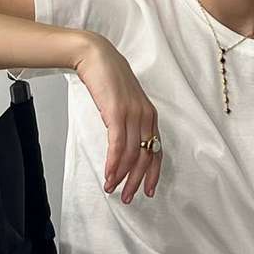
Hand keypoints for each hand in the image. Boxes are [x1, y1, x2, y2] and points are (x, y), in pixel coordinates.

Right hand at [74, 33, 161, 203]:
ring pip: (132, 154)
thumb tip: (123, 145)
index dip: (153, 173)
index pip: (156, 150)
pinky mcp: (117, 112)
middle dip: (137, 180)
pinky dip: (114, 163)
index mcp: (149, 115)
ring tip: (112, 189)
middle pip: (146, 156)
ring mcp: (133, 114)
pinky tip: (109, 174)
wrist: (96, 56)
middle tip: (128, 197)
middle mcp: (146, 116)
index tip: (148, 190)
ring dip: (121, 175)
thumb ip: (128, 121)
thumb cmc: (108, 79)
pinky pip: (118, 144)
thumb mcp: (123, 103)